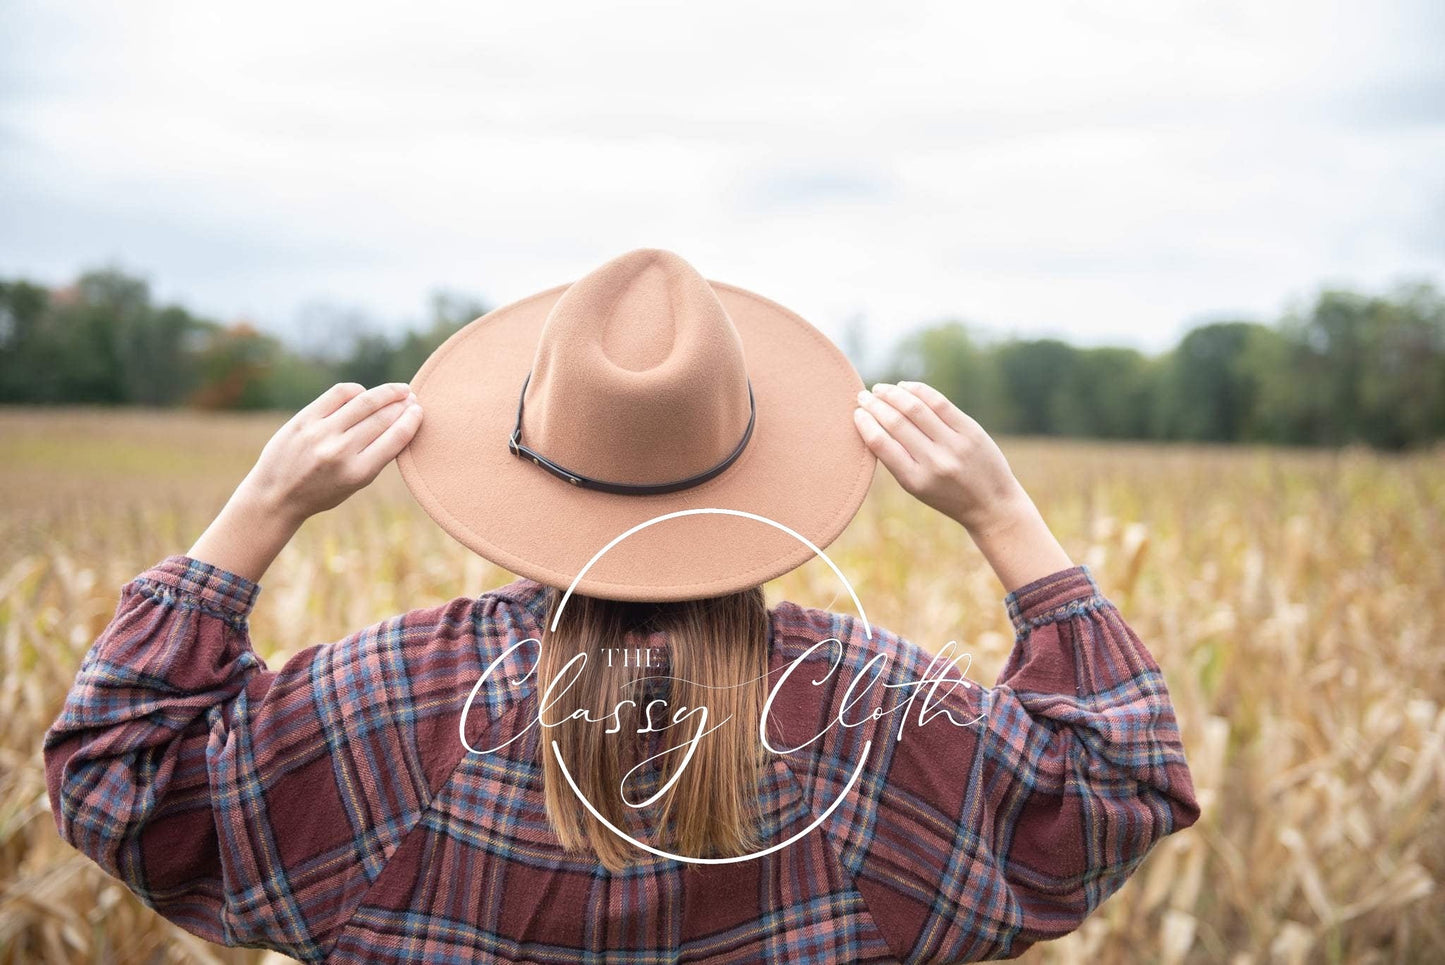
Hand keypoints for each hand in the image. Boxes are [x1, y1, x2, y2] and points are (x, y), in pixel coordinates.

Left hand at [240, 381, 424, 527]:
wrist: (275, 495)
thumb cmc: (322, 492)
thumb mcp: (355, 485)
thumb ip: (376, 457)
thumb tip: (401, 422)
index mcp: (358, 473)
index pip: (395, 438)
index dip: (411, 420)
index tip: (419, 411)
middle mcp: (340, 452)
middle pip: (382, 418)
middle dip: (401, 404)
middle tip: (412, 398)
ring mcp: (320, 433)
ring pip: (363, 402)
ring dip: (386, 393)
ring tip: (398, 390)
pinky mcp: (304, 419)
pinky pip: (338, 394)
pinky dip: (356, 391)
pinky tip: (363, 393)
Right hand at [853, 380, 1071, 591]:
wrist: (991, 504)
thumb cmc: (947, 495)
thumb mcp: (916, 488)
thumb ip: (896, 459)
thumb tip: (872, 423)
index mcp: (914, 480)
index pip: (881, 444)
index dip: (865, 424)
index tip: (857, 413)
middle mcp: (934, 462)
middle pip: (896, 423)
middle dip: (875, 405)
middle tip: (863, 396)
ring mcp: (954, 445)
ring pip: (916, 408)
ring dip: (893, 394)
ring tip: (880, 389)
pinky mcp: (971, 431)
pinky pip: (939, 403)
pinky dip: (918, 391)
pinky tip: (905, 387)